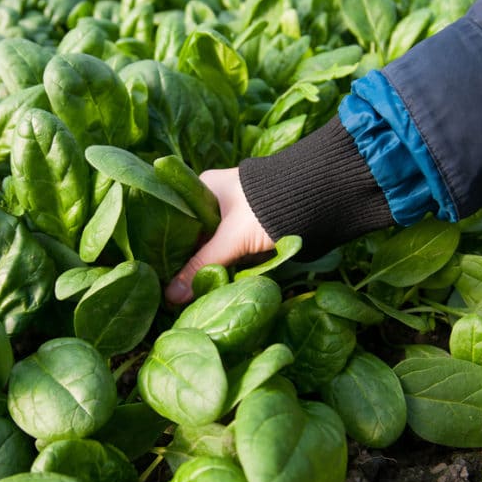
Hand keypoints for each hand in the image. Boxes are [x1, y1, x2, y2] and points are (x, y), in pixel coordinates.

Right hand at [165, 167, 273, 303]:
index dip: (172, 248)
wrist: (315, 200)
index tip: (166, 273)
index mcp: (205, 186)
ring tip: (201, 286)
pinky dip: (234, 261)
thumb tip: (172, 295)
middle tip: (184, 288)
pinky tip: (226, 276)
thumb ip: (201, 266)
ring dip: (216, 263)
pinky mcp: (254, 226)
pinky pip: (235, 247)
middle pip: (198, 235)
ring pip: (217, 244)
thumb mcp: (230, 239)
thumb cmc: (266, 210)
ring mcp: (237, 211)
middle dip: (197, 260)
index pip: (179, 221)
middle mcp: (218, 197)